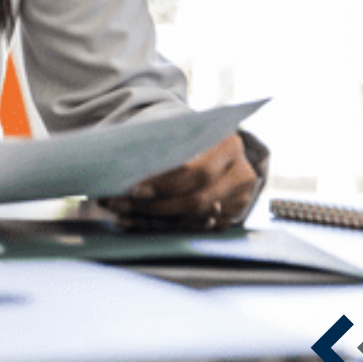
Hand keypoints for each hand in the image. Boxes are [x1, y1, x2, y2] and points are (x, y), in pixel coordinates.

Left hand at [99, 133, 259, 231]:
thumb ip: (161, 144)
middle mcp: (241, 173)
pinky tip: (137, 222)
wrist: (212, 149)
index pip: (197, 171)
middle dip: (157, 207)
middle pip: (198, 200)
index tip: (135, 190)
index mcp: (228, 145)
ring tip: (123, 214)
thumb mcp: (178, 131)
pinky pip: (196, 230)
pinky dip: (165, 227)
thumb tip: (125, 161)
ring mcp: (240, 198)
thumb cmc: (188, 138)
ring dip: (156, 220)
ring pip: (196, 219)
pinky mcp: (233, 216)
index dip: (165, 184)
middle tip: (121, 205)